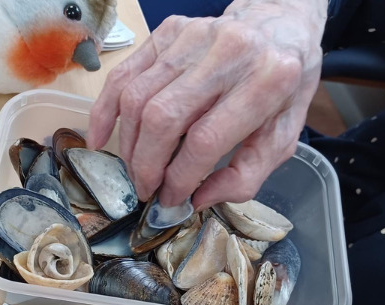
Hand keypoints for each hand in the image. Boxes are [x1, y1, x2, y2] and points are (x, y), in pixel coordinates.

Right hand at [87, 0, 326, 209]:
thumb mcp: (284, 137)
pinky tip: (100, 138)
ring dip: (128, 145)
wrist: (279, 24)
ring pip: (137, 99)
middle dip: (146, 165)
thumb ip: (247, 176)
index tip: (171, 199)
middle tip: (145, 190)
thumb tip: (197, 200)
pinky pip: (124, 75)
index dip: (179, 178)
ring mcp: (193, 36)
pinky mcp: (168, 31)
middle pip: (163, 119)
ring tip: (134, 170)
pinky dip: (104, 111)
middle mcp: (228, 51)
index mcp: (266, 80)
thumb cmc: (283, 87)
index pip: (205, 140)